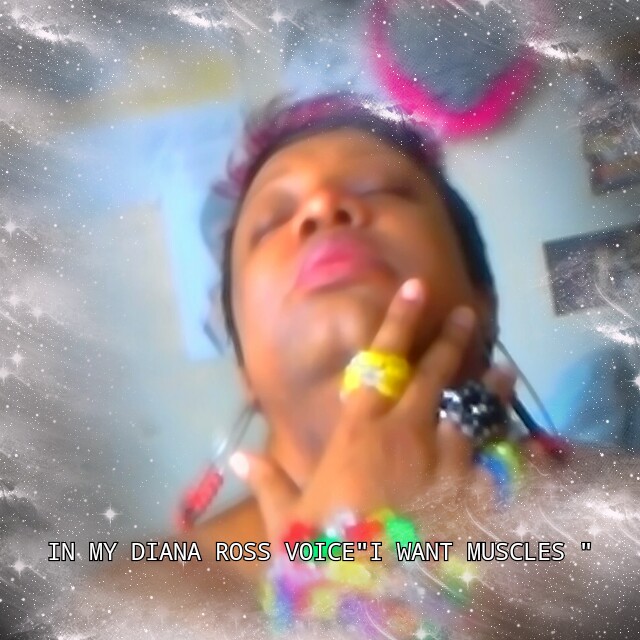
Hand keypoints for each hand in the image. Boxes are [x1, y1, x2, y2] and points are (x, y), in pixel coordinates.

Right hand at [229, 279, 514, 544]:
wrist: (366, 591)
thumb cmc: (323, 548)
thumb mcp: (287, 519)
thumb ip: (267, 482)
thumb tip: (237, 458)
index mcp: (359, 429)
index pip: (381, 361)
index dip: (399, 321)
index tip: (416, 289)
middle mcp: (403, 434)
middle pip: (432, 375)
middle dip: (450, 340)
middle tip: (468, 315)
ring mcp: (439, 462)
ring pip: (469, 411)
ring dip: (486, 388)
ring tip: (502, 368)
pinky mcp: (464, 494)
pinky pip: (490, 460)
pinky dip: (501, 443)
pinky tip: (511, 434)